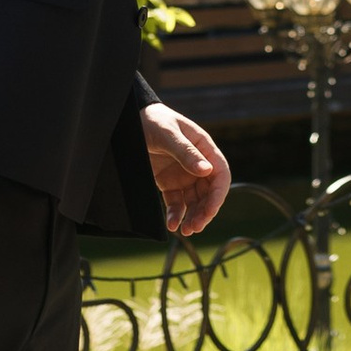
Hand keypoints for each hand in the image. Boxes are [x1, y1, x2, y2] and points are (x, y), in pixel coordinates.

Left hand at [141, 101, 230, 236]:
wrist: (130, 120)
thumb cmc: (153, 120)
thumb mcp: (168, 134)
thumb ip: (186, 152)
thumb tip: (207, 170)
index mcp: (204, 148)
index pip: (220, 175)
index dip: (218, 194)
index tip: (210, 210)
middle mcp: (198, 164)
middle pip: (209, 193)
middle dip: (205, 211)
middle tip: (195, 227)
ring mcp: (184, 175)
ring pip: (195, 201)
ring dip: (193, 217)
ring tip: (186, 231)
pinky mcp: (170, 183)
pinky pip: (177, 202)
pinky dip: (177, 215)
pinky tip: (172, 225)